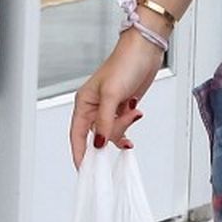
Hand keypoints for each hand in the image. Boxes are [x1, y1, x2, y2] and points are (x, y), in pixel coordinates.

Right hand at [69, 31, 162, 166]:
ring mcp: (109, 107)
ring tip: (135, 111)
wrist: (145, 51)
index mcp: (84, 103)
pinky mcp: (123, 106)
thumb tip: (99, 143)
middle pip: (98, 135)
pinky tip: (136, 113)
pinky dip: (130, 123)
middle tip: (126, 126)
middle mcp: (94, 107)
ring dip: (125, 126)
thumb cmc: (124, 64)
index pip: (77, 135)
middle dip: (113, 133)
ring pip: (112, 131)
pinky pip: (123, 125)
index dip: (80, 153)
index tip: (86, 169)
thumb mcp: (112, 95)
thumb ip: (105, 122)